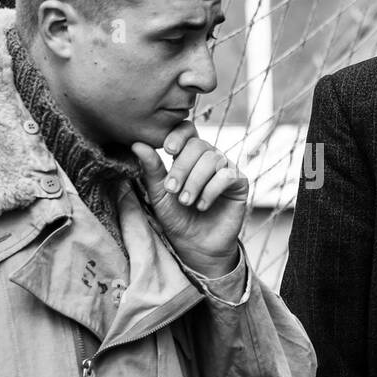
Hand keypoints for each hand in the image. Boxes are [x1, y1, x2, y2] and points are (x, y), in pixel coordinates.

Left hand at [131, 122, 247, 276]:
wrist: (196, 246)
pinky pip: (227, 175)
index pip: (187, 130)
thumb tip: (137, 144)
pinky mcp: (240, 183)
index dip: (179, 135)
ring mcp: (226, 168)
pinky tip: (202, 206)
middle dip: (183, 167)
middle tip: (172, 190)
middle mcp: (209, 158)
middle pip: (198, 145)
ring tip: (186, 202)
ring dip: (195, 182)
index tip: (168, 150)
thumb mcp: (159, 194)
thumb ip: (151, 169)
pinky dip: (212, 190)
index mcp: (188, 155)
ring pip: (213, 159)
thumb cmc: (177, 218)